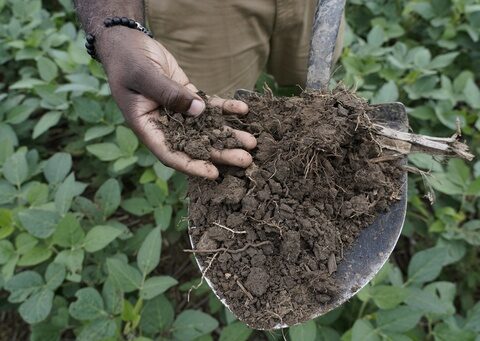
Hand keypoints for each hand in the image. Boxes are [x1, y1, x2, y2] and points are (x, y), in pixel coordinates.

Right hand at [96, 27, 255, 178]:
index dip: (192, 165)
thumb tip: (199, 110)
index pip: (171, 153)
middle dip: (220, 153)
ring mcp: (178, 111)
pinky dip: (226, 108)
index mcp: (147, 127)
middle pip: (195, 144)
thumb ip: (169, 94)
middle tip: (245, 160)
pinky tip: (243, 110)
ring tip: (251, 141)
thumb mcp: (144, 76)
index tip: (213, 174)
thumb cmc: (128, 60)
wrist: (127, 42)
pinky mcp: (188, 96)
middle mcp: (164, 124)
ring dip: (228, 134)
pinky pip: (210, 105)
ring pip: (206, 127)